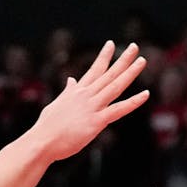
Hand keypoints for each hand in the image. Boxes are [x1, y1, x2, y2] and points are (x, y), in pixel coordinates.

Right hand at [29, 41, 149, 160]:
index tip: (110, 44)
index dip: (103, 57)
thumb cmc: (47, 127)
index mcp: (75, 92)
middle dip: (122, 59)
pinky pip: (118, 110)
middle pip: (108, 74)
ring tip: (142, 61)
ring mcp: (91, 107)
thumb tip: (71, 80)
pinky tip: (145, 94)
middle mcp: (85, 95)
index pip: (93, 70)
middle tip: (134, 47)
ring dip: (130, 73)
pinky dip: (133, 102)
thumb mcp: (56, 105)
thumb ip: (67, 92)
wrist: (41, 141)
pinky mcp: (95, 122)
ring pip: (115, 86)